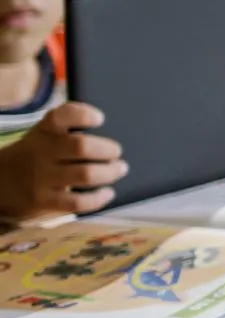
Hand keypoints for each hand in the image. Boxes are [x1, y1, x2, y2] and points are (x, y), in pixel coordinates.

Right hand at [0, 103, 126, 220]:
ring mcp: (41, 178)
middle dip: (108, 149)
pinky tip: (108, 192)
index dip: (83, 115)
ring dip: (109, 172)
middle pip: (81, 146)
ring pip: (85, 174)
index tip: (100, 118)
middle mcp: (41, 152)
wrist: (0, 182)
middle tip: (117, 151)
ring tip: (119, 169)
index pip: (60, 116)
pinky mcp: (43, 200)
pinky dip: (99, 198)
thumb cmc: (37, 155)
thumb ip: (70, 131)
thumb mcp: (45, 136)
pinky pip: (78, 202)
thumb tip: (116, 135)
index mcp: (44, 131)